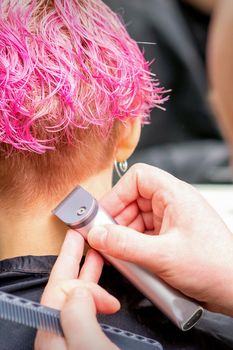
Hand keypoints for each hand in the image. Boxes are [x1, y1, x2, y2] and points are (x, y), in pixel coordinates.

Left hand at [35, 230, 119, 349]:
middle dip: (74, 258)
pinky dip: (94, 292)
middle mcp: (57, 331)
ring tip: (97, 256)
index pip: (60, 286)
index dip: (81, 273)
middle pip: (63, 285)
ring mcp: (68, 336)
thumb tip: (80, 290)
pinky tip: (102, 292)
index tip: (96, 268)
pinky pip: (84, 307)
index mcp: (52, 328)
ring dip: (87, 273)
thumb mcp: (87, 345)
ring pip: (75, 296)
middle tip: (80, 236)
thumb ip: (78, 314)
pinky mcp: (81, 342)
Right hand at [87, 164, 232, 315]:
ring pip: (137, 219)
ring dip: (125, 235)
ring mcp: (172, 220)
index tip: (103, 214)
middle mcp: (173, 203)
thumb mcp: (163, 256)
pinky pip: (144, 234)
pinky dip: (134, 245)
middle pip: (133, 200)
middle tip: (106, 239)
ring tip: (120, 254)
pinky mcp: (171, 236)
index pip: (138, 178)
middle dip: (118, 220)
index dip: (117, 193)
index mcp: (175, 194)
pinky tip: (132, 260)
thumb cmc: (215, 266)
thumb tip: (98, 235)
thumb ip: (125, 245)